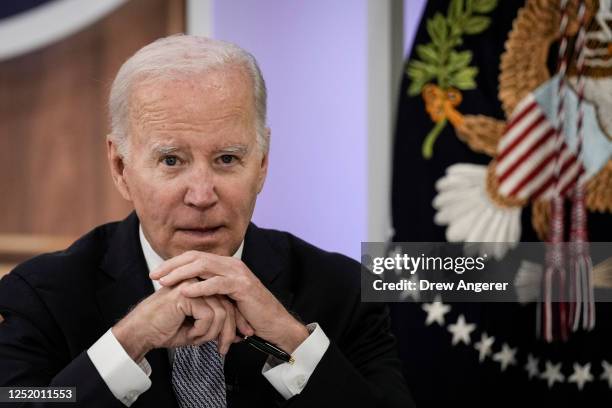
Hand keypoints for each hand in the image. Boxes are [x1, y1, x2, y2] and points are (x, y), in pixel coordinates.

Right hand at [112, 278, 246, 361]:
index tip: (237, 338)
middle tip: (224, 349)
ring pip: (220, 312)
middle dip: (228, 331)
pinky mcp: (186, 294)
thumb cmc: (165, 329)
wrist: (141, 332)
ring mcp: (192, 285)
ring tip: (197, 340)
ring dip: (211, 333)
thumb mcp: (197, 328)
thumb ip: (216, 326)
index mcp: (201, 287)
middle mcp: (199, 282)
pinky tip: (189, 334)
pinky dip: (201, 331)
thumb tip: (238, 335)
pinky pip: (208, 316)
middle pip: (227, 306)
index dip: (234, 322)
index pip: (228, 302)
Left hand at [150, 251, 308, 352]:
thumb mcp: (225, 298)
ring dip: (181, 274)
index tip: (156, 273)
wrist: (273, 323)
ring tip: (165, 282)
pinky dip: (200, 287)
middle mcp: (231, 264)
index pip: (195, 256)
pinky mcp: (242, 286)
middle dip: (172, 266)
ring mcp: (238, 273)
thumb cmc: (249, 314)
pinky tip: (185, 292)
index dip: (174, 263)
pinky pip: (217, 283)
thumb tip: (185, 288)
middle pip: (196, 257)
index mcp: (226, 265)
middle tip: (154, 275)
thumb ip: (210, 289)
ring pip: (204, 266)